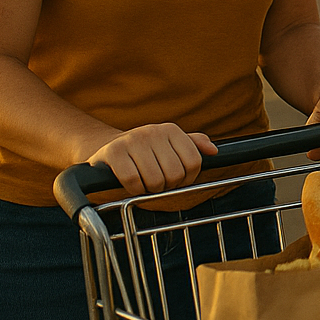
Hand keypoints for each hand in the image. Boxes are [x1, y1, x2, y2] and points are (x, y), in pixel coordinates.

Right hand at [88, 123, 218, 195]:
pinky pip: (133, 181)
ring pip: (155, 180)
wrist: (106, 146)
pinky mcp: (113, 152)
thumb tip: (213, 150)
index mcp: (170, 130)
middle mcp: (153, 132)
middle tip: (159, 183)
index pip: (194, 162)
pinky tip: (132, 184)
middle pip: (175, 174)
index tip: (177, 181)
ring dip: (150, 190)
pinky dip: (134, 189)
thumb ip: (193, 145)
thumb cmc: (143, 150)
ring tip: (145, 183)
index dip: (187, 178)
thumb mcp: (169, 144)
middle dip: (168, 186)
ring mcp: (132, 141)